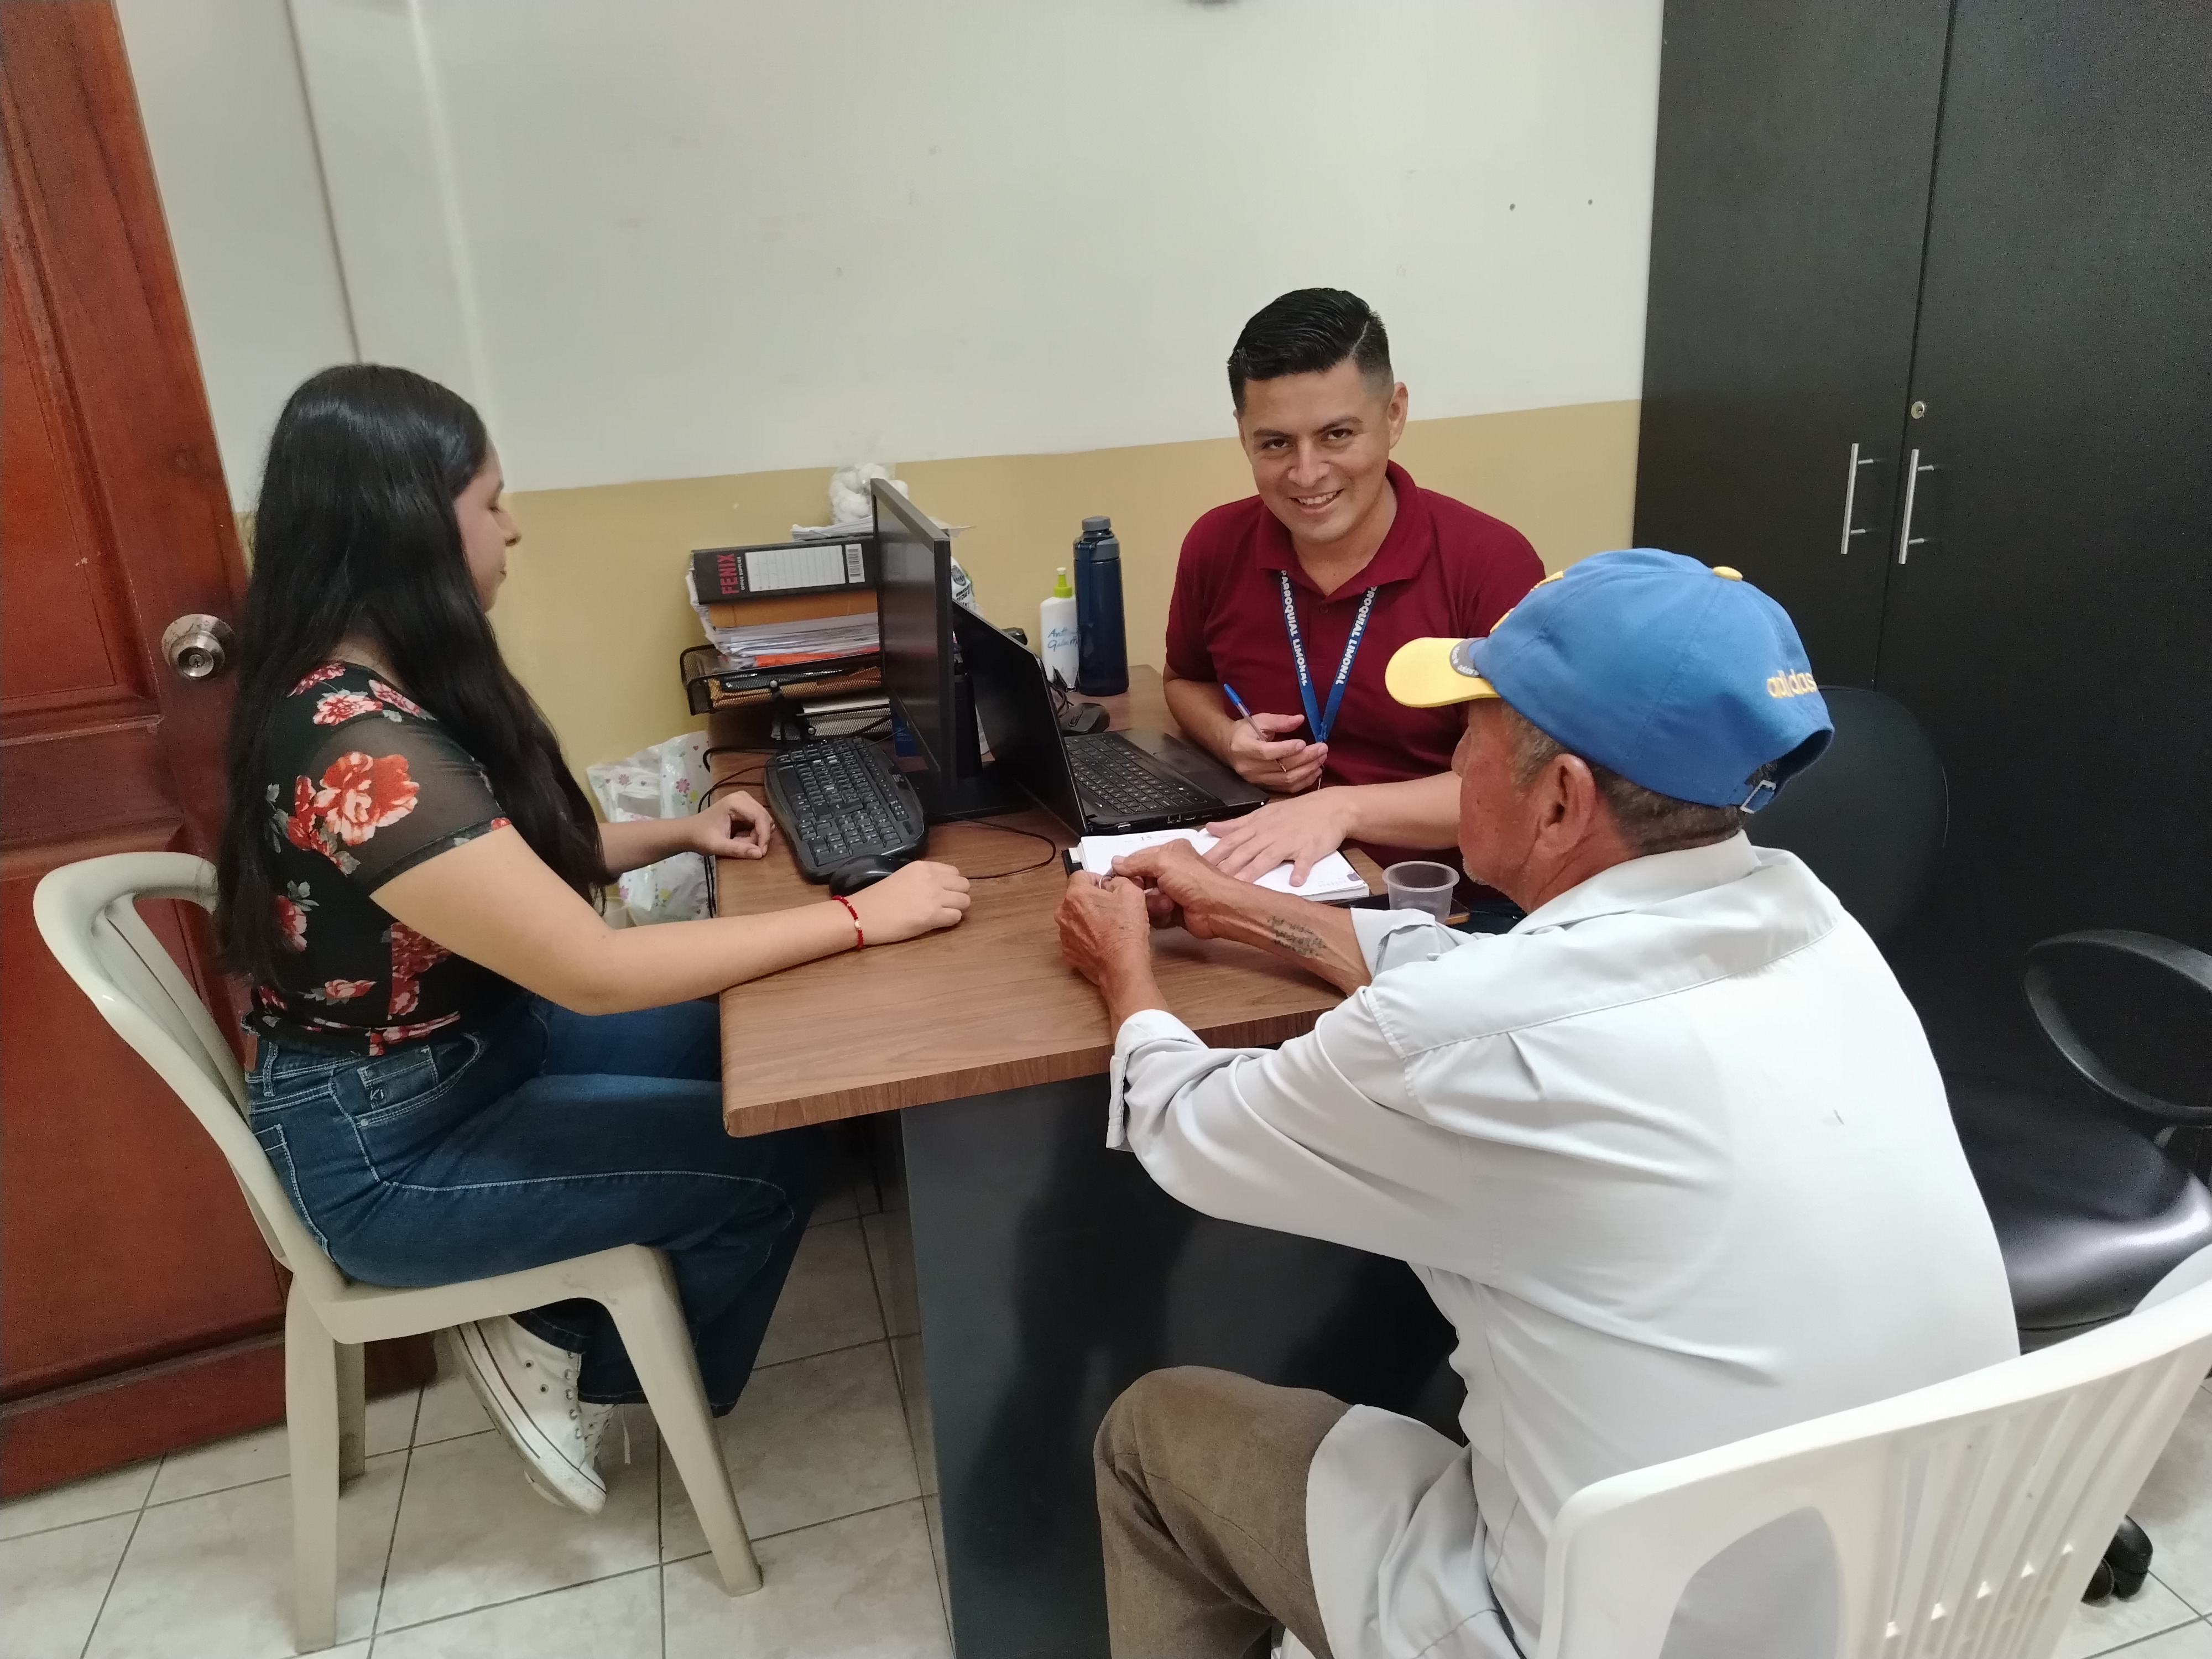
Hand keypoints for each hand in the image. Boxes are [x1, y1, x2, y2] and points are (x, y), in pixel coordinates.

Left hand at [690, 791, 774, 859]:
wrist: (688, 832)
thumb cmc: (700, 837)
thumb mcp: (717, 846)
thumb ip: (738, 850)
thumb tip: (760, 854)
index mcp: (735, 802)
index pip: (760, 817)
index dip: (764, 836)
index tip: (761, 853)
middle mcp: (743, 797)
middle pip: (765, 818)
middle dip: (759, 836)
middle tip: (745, 847)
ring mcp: (745, 800)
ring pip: (764, 820)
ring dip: (756, 835)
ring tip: (740, 842)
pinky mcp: (745, 806)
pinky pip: (759, 821)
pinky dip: (753, 833)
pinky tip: (740, 838)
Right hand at [846, 860, 969, 944]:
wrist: (861, 915)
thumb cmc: (877, 899)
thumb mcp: (902, 877)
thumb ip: (923, 878)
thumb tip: (940, 887)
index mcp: (922, 867)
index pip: (954, 872)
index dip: (951, 884)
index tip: (943, 892)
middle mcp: (931, 878)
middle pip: (964, 885)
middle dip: (958, 896)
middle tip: (945, 905)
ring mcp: (933, 897)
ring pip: (964, 901)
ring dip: (956, 909)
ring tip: (941, 914)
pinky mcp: (932, 916)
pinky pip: (956, 917)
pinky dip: (950, 921)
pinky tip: (936, 922)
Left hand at [1056, 871, 1154, 988]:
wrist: (1122, 965)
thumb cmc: (1125, 933)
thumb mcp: (1132, 893)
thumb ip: (1118, 880)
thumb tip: (1112, 883)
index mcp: (1076, 895)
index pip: (1080, 875)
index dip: (1096, 879)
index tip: (1105, 887)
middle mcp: (1065, 914)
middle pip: (1076, 898)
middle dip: (1091, 900)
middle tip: (1111, 908)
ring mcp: (1065, 935)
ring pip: (1075, 918)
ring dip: (1088, 919)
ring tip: (1108, 927)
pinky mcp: (1069, 952)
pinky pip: (1076, 937)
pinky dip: (1086, 937)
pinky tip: (1102, 941)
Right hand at [1108, 840, 1238, 937]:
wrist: (1218, 909)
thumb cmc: (1197, 881)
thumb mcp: (1163, 862)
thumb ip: (1137, 861)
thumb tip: (1116, 862)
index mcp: (1170, 852)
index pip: (1138, 858)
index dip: (1127, 869)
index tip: (1117, 878)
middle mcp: (1171, 870)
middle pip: (1139, 880)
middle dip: (1141, 888)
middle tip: (1145, 891)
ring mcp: (1172, 891)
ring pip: (1145, 899)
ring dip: (1152, 902)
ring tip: (1166, 903)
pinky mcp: (1173, 910)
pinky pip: (1153, 914)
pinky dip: (1158, 915)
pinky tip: (1169, 912)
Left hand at [1202, 791, 1354, 886]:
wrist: (1331, 807)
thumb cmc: (1295, 813)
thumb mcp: (1263, 815)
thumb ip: (1236, 824)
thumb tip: (1210, 828)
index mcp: (1256, 827)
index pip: (1229, 842)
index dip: (1213, 855)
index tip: (1195, 869)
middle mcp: (1269, 834)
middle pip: (1243, 852)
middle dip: (1225, 868)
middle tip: (1208, 883)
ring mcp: (1289, 842)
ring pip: (1268, 857)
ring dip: (1254, 871)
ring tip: (1241, 886)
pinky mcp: (1310, 849)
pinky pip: (1304, 861)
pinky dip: (1300, 870)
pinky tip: (1295, 882)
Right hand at [1225, 711, 1327, 793]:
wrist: (1230, 748)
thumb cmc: (1246, 731)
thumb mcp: (1259, 720)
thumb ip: (1279, 721)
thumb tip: (1300, 720)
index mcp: (1244, 748)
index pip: (1267, 752)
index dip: (1286, 749)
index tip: (1304, 743)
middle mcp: (1249, 768)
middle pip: (1281, 767)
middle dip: (1306, 758)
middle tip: (1323, 748)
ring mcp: (1257, 780)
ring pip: (1287, 780)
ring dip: (1308, 770)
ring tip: (1321, 758)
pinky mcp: (1264, 787)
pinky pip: (1288, 788)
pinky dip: (1304, 781)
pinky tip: (1315, 771)